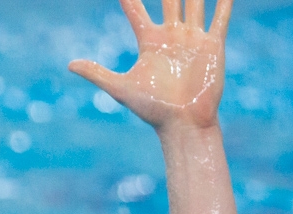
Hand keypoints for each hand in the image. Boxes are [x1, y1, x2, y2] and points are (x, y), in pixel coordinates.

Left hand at [69, 0, 230, 131]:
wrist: (183, 123)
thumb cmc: (152, 108)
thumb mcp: (121, 88)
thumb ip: (97, 73)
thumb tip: (69, 64)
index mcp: (149, 42)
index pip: (136, 10)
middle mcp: (171, 35)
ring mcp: (192, 38)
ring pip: (195, 2)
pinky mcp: (213, 45)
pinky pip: (219, 17)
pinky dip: (224, 2)